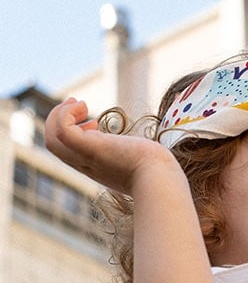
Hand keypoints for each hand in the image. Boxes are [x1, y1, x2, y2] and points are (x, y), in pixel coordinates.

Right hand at [44, 97, 175, 193]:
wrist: (160, 179)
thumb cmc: (159, 172)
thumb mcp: (141, 162)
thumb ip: (137, 158)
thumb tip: (149, 153)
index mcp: (96, 167)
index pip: (68, 152)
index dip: (73, 133)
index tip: (93, 123)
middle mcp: (87, 165)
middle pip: (54, 145)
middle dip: (58, 120)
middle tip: (76, 104)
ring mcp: (87, 158)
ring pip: (52, 139)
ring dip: (58, 115)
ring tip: (79, 103)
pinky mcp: (92, 149)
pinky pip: (63, 130)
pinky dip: (65, 114)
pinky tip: (84, 106)